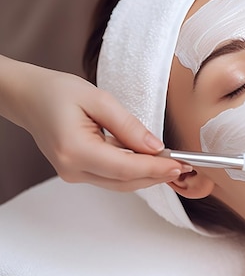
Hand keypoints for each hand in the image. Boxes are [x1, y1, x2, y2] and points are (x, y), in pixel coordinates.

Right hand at [11, 63, 189, 190]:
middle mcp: (72, 168)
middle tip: (185, 166)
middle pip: (125, 181)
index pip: (125, 168)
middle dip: (157, 175)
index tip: (180, 164)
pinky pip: (112, 176)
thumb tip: (156, 147)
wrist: (28, 97)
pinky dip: (134, 171)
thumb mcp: (98, 99)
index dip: (156, 169)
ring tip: (174, 164)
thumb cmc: (57, 92)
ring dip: (148, 175)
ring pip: (120, 183)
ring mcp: (73, 173)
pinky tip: (151, 161)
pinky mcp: (78, 171)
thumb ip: (129, 126)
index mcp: (74, 150)